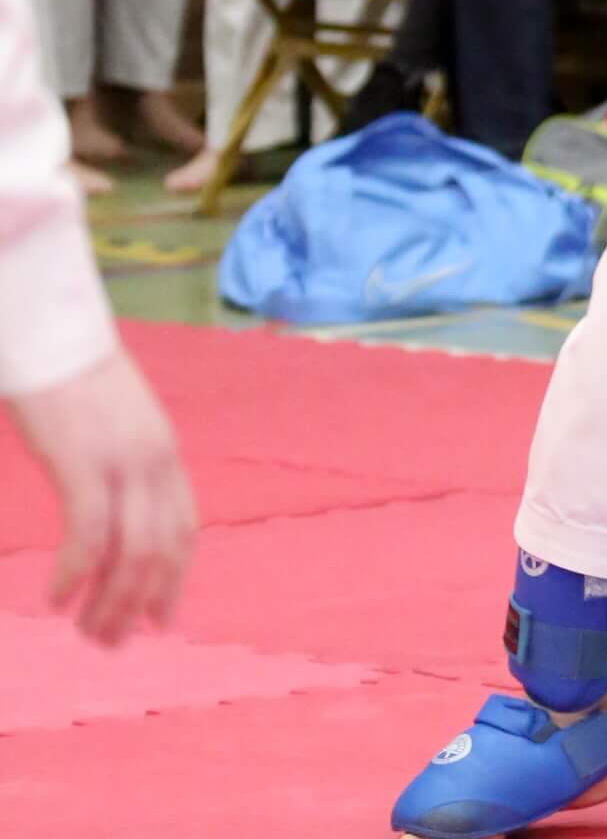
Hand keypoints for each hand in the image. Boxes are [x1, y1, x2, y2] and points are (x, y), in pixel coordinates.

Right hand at [6, 346, 195, 644]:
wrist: (54, 334)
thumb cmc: (73, 378)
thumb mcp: (115, 424)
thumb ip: (123, 464)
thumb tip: (114, 503)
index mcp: (164, 454)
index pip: (183, 529)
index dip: (175, 578)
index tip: (161, 617)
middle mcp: (155, 462)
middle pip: (162, 550)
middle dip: (140, 604)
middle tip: (111, 641)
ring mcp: (123, 463)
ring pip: (132, 552)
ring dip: (111, 601)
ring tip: (87, 633)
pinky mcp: (83, 463)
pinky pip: (90, 534)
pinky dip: (77, 573)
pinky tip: (58, 599)